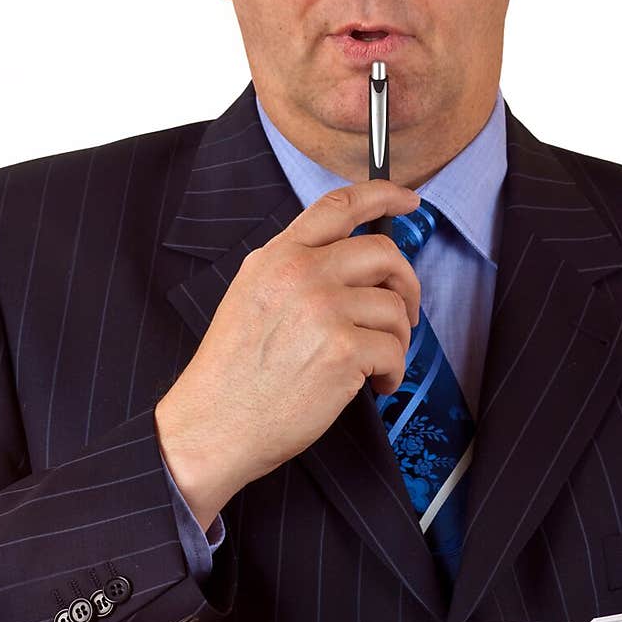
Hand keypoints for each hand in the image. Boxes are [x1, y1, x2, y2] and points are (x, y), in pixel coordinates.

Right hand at [155, 179, 421, 527]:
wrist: (212, 425)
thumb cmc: (232, 374)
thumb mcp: (251, 297)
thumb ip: (295, 271)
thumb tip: (353, 264)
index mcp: (277, 257)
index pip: (338, 206)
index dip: (383, 196)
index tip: (409, 202)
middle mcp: (301, 273)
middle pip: (383, 252)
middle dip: (406, 283)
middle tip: (404, 312)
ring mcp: (323, 309)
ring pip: (394, 307)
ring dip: (397, 340)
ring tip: (375, 365)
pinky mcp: (343, 350)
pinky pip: (395, 351)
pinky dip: (392, 373)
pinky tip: (373, 387)